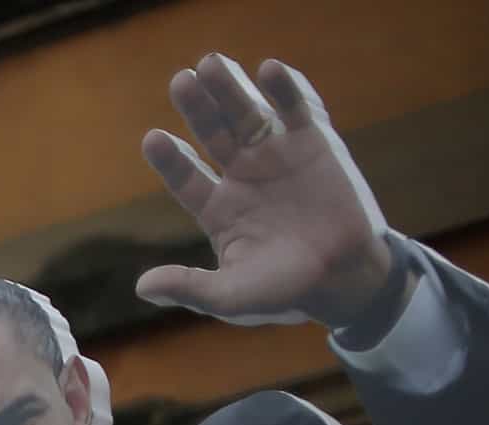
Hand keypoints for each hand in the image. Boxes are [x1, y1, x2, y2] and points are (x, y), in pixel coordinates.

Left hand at [134, 56, 397, 332]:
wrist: (345, 278)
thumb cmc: (285, 292)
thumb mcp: (231, 297)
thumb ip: (190, 288)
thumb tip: (143, 287)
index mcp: (218, 209)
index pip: (186, 177)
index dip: (170, 159)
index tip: (153, 138)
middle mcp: (243, 176)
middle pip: (213, 134)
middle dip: (197, 108)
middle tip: (181, 81)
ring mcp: (279, 156)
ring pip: (249, 114)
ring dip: (231, 89)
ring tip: (212, 63)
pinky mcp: (317, 143)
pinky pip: (299, 108)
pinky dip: (287, 88)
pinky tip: (270, 70)